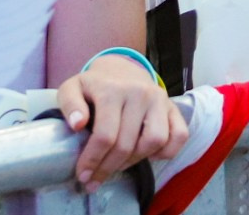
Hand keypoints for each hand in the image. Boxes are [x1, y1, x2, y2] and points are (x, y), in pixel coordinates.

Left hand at [55, 54, 188, 190]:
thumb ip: (69, 104)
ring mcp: (159, 99)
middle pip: (127, 144)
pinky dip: (166, 151)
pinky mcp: (173, 107)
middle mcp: (139, 93)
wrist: (121, 69)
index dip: (93, 160)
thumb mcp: (72, 88)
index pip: (105, 135)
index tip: (83, 175)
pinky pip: (179, 135)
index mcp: (112, 90)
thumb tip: (77, 125)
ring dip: (136, 160)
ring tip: (119, 164)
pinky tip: (147, 154)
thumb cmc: (94, 86)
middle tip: (95, 179)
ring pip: (155, 140)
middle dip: (109, 168)